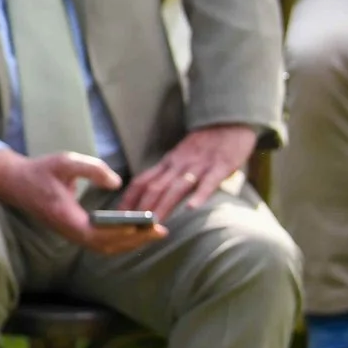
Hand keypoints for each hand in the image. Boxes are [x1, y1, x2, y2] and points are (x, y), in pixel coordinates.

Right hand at [0, 148, 157, 254]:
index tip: (146, 225)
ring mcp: (71, 234)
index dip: (123, 232)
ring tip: (153, 233)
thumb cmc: (40, 170)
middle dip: (136, 240)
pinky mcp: (74, 232)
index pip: (98, 233)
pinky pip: (101, 243)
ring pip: (105, 248)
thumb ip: (91, 169)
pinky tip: (135, 231)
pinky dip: (121, 241)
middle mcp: (69, 231)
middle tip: (161, 230)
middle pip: (107, 246)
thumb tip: (116, 182)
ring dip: (130, 243)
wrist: (15, 182)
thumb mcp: (64, 161)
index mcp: (66, 217)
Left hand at [119, 124, 256, 221]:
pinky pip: (208, 182)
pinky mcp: (220, 166)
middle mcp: (179, 164)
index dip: (129, 199)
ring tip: (155, 223)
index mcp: (168, 163)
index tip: (119, 216)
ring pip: (177, 188)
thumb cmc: (204, 144)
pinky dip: (199, 195)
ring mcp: (199, 166)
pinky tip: (191, 208)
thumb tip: (151, 195)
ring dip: (164, 205)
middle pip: (155, 187)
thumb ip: (168, 173)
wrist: (228, 122)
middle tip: (132, 226)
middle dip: (142, 207)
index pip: (142, 181)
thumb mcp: (180, 156)